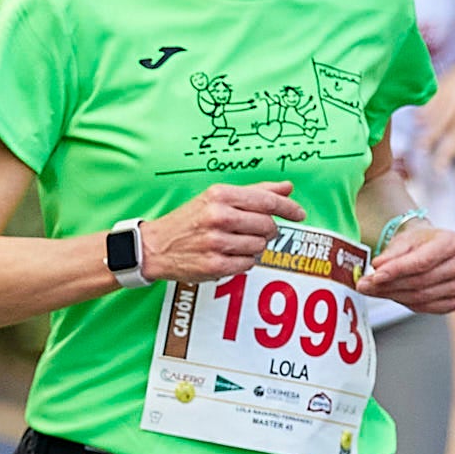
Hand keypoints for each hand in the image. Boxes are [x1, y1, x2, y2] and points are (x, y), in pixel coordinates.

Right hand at [138, 182, 301, 286]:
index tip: (299, 214)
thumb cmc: (189, 220)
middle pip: (267, 225)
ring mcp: (216, 243)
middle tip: (259, 231)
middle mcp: (218, 217)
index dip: (289, 208)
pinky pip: (247, 264)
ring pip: (259, 247)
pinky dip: (244, 261)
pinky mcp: (214, 265)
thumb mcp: (217, 198)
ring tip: (238, 243)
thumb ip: (255, 192)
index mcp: (220, 195)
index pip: (267, 202)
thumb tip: (287, 188)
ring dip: (255, 247)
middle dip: (269, 230)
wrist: (155, 246)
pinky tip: (230, 255)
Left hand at [360, 220, 454, 315]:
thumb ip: (391, 254)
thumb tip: (378, 266)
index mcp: (453, 242)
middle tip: (365, 285)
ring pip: (421, 297)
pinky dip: (406, 303)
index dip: (398, 270)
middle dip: (390, 285)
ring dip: (393, 295)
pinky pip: (427, 308)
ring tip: (373, 290)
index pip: (423, 261)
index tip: (376, 275)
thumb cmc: (417, 243)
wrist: (427, 248)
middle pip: (421, 281)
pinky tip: (393, 295)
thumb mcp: (402, 240)